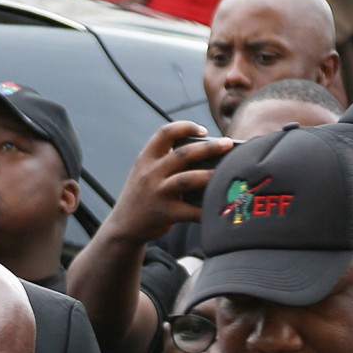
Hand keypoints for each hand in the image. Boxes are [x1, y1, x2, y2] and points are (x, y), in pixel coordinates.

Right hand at [103, 122, 234, 243]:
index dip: (186, 127)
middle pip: (183, 155)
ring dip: (211, 175)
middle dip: (209, 147)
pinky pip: (192, 211)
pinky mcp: (165, 214)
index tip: (203, 130)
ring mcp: (158, 194)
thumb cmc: (144, 195)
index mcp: (146, 158)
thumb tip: (209, 155)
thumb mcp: (146, 172)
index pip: (165, 133)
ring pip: (188, 180)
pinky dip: (208, 209)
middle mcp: (150, 174)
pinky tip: (221, 205)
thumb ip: (167, 161)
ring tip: (229, 172)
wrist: (123, 226)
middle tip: (228, 144)